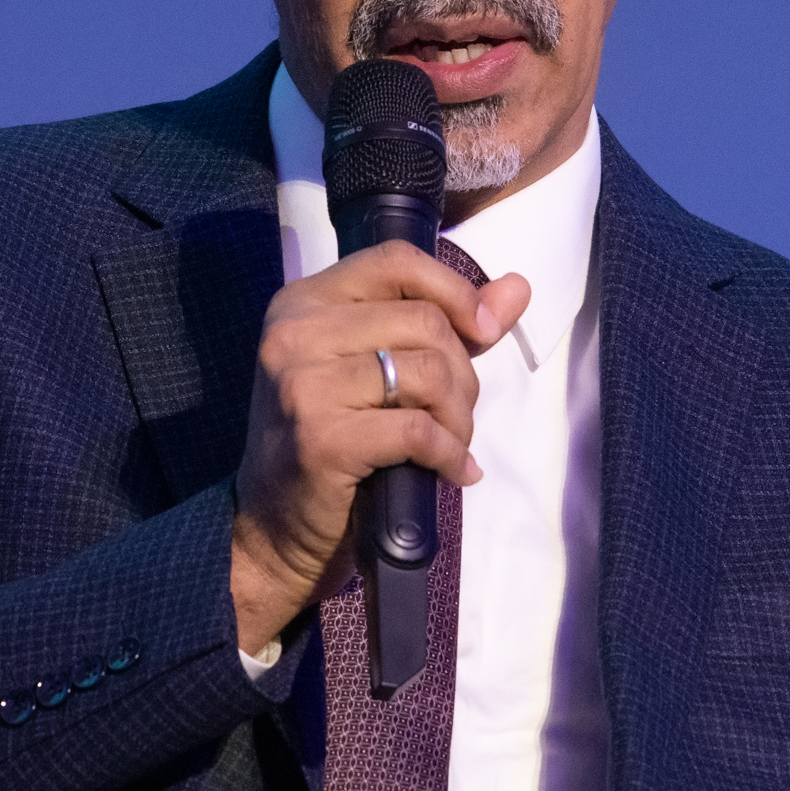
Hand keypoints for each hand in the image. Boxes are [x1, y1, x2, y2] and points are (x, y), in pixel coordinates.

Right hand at [228, 240, 528, 652]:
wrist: (272, 529)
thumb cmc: (329, 442)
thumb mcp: (376, 370)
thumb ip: (445, 324)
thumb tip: (517, 287)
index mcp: (303, 301)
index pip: (396, 261)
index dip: (455, 291)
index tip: (484, 332)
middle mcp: (295, 332)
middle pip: (423, 322)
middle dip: (462, 374)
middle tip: (456, 416)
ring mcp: (303, 384)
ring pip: (428, 373)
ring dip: (459, 417)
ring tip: (452, 444)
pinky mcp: (321, 438)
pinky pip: (419, 430)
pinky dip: (450, 453)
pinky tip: (452, 471)